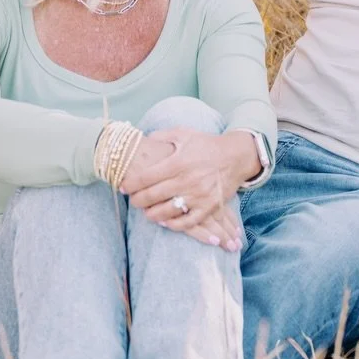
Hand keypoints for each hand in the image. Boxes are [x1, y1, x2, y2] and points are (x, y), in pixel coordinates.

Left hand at [120, 130, 256, 250]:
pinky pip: (188, 222)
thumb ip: (162, 136)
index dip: (131, 184)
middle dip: (138, 201)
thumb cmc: (206, 145)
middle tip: (132, 201)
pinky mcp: (209, 206)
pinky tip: (165, 222)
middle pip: (154, 196)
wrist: (235, 156)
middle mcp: (187, 180)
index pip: (147, 177)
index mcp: (178, 161)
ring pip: (168, 212)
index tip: (123, 187)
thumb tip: (143, 139)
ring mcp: (198, 195)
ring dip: (153, 214)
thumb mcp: (184, 134)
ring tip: (147, 212)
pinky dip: (174, 225)